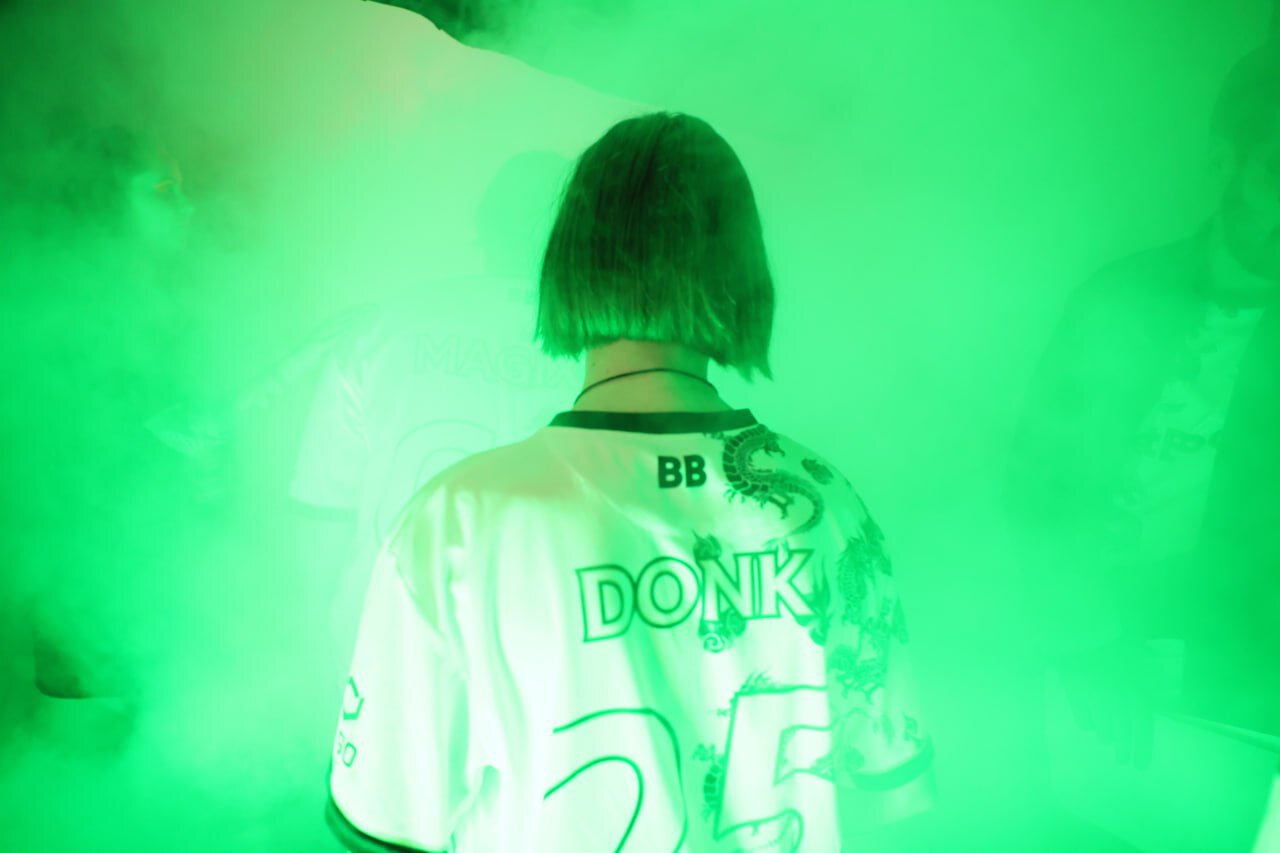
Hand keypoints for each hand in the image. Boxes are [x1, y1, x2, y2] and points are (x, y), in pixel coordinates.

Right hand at [1056, 639, 1157, 768]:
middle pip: (1122, 738)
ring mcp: (1095, 704)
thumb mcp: (1144, 659)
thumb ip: (1154, 677)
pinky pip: (1084, 722)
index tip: (1140, 766)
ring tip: (1109, 740)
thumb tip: (1165, 689)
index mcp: (1137, 697)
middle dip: (1124, 752)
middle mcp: (1118, 706)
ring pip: (1103, 732)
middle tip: (1123, 760)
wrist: (1086, 635)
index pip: (1141, 733)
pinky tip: (1091, 723)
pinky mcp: (1076, 699)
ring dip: (1108, 737)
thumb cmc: (1119, 645)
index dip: (1141, 752)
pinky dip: (1088, 724)